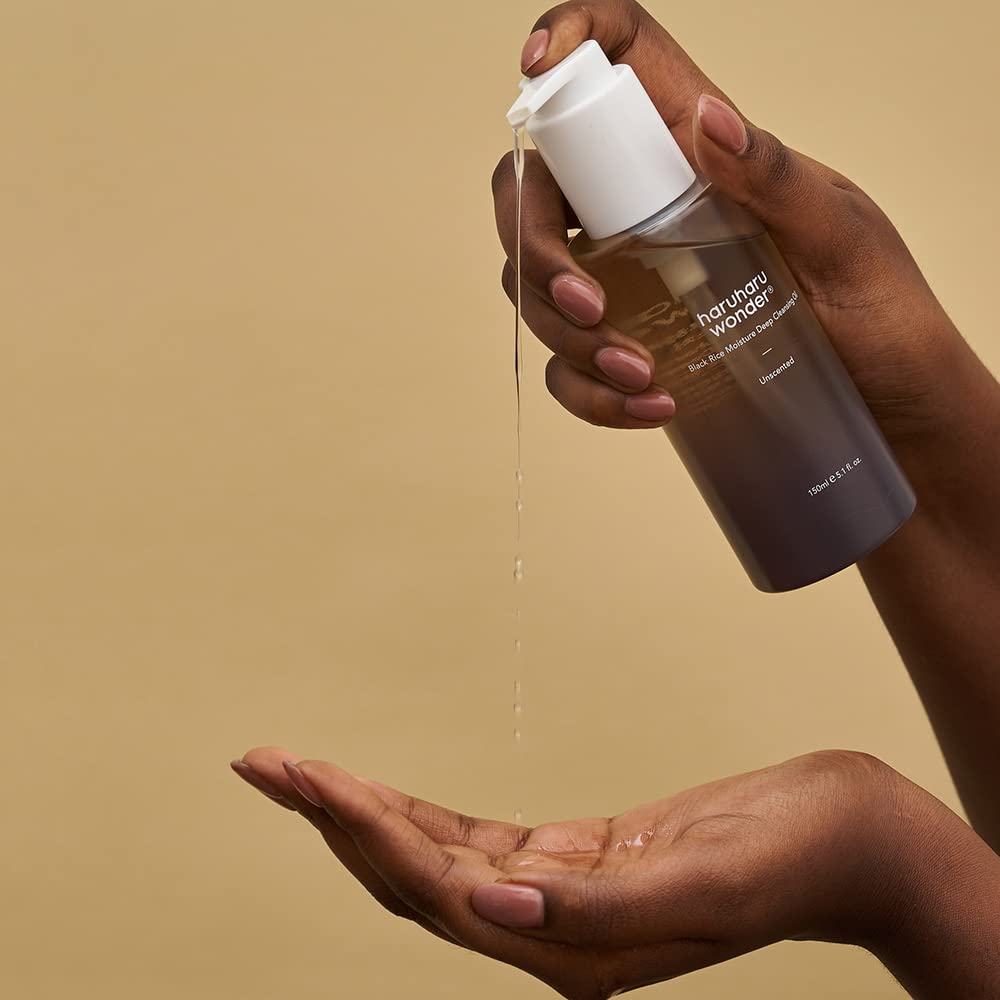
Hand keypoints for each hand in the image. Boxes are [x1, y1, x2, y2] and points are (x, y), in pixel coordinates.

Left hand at [230, 747, 999, 997]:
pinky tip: (379, 797)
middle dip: (335, 818)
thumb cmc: (792, 859)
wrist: (842, 835)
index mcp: (575, 954)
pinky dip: (421, 813)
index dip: (365, 830)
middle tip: (266, 763)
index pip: (436, 890)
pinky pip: (475, 839)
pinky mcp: (574, 859)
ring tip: (300, 771)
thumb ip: (598, 911)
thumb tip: (489, 908)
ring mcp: (558, 897)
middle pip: (413, 875)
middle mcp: (552, 934)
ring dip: (365, 812)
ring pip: (434, 856)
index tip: (308, 777)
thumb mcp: (705, 884)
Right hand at [493, 0, 974, 442]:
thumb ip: (775, 177)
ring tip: (641, 374)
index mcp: (700, 153)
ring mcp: (629, 278)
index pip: (619, 64)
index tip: (536, 67)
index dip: (568, 41)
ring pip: (537, 286)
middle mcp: (647, 206)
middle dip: (535, 249)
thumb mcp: (842, 237)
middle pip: (539, 190)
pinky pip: (566, 365)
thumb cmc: (880, 314)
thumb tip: (707, 120)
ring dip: (568, 338)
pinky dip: (588, 393)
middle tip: (587, 306)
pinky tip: (648, 407)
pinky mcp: (628, 343)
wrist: (891, 407)